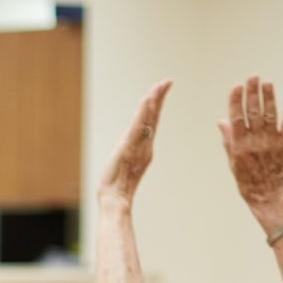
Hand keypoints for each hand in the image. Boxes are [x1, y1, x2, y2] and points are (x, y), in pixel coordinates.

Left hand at [96, 80, 170, 208]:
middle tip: (167, 82)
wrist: (115, 200)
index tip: (162, 90)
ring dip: (154, 101)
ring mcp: (138, 146)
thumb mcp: (126, 169)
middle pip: (153, 117)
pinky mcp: (129, 147)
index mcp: (144, 148)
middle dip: (159, 98)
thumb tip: (132, 154)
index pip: (152, 122)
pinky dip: (143, 113)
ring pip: (148, 119)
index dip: (157, 106)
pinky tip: (147, 100)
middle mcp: (144, 145)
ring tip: (160, 85)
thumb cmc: (118, 188)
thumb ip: (131, 159)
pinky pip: (138, 127)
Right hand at [219, 75, 282, 214]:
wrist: (268, 196)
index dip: (235, 101)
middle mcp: (255, 141)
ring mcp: (271, 142)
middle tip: (253, 77)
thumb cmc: (247, 181)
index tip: (236, 86)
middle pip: (253, 112)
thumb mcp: (232, 163)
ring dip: (269, 97)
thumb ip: (228, 140)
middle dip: (252, 92)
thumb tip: (222, 121)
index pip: (236, 118)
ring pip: (270, 114)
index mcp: (240, 146)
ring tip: (267, 83)